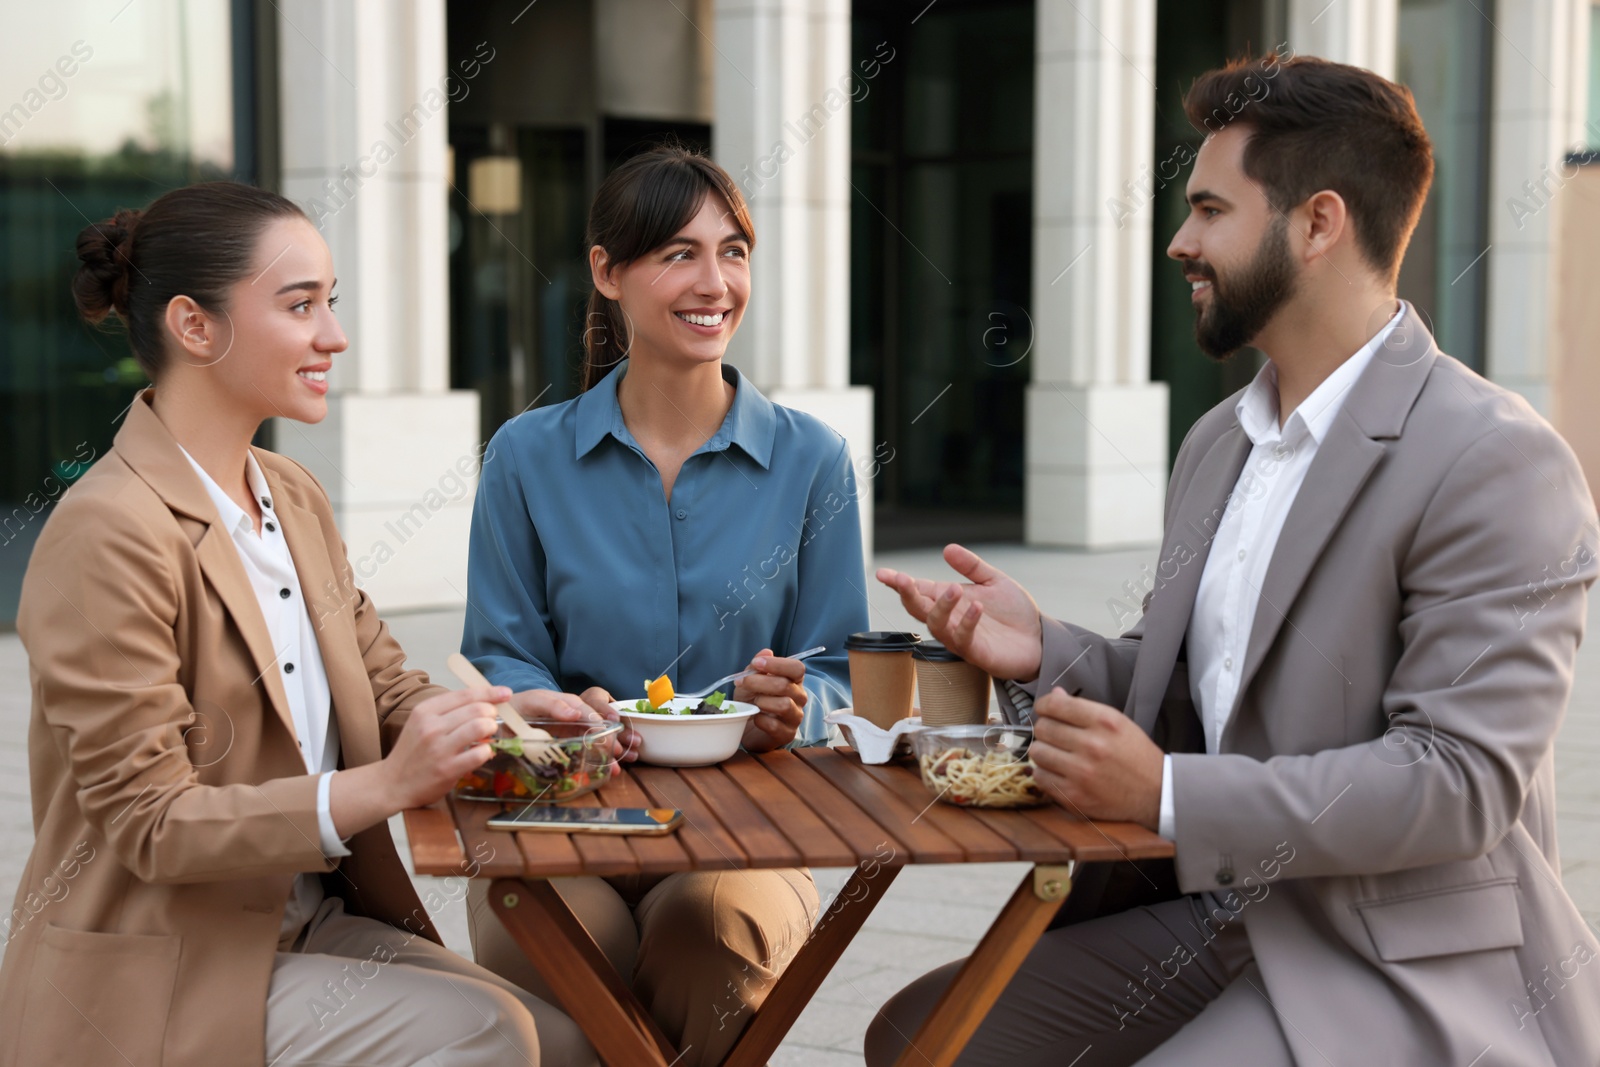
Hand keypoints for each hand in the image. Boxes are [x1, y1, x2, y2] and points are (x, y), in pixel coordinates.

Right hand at [379, 686, 506, 810]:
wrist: (391, 783)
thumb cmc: (412, 752)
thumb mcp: (422, 723)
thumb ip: (448, 712)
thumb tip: (483, 702)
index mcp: (425, 710)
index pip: (465, 694)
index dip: (490, 692)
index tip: (505, 693)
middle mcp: (431, 726)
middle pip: (477, 709)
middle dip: (491, 714)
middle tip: (490, 722)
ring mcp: (439, 748)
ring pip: (480, 727)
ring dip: (491, 730)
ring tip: (488, 736)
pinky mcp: (447, 769)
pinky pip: (480, 753)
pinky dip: (487, 751)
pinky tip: (483, 753)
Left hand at [511, 688, 639, 762]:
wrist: (503, 720)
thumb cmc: (520, 706)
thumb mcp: (535, 701)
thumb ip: (553, 705)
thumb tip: (575, 713)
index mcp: (569, 703)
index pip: (589, 709)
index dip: (602, 716)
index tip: (612, 726)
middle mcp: (575, 717)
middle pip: (601, 726)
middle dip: (615, 736)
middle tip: (628, 747)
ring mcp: (573, 732)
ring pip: (598, 741)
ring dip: (611, 751)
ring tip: (622, 764)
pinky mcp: (569, 745)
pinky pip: (588, 753)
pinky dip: (600, 761)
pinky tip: (609, 771)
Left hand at [733, 648, 806, 751]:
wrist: (745, 727)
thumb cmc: (751, 700)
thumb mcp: (750, 680)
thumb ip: (756, 666)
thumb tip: (766, 652)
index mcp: (794, 681)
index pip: (797, 668)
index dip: (777, 664)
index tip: (757, 663)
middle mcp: (799, 697)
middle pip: (785, 685)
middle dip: (760, 682)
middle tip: (742, 682)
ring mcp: (795, 716)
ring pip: (784, 704)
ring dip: (762, 701)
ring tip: (753, 703)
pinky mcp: (787, 734)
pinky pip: (775, 725)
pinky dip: (760, 719)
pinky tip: (755, 717)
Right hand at [876, 543, 1043, 680]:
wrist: (1040, 640)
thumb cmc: (1014, 614)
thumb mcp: (994, 581)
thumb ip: (971, 567)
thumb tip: (947, 549)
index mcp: (950, 601)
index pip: (919, 590)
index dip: (899, 583)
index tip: (883, 573)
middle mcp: (950, 619)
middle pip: (918, 609)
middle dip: (907, 595)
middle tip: (902, 580)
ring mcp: (960, 637)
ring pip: (936, 625)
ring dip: (940, 607)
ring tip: (953, 590)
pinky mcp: (976, 652)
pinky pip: (963, 639)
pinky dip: (967, 622)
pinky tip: (976, 607)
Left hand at [1030, 688, 1162, 829]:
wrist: (1155, 792)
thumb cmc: (1135, 754)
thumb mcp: (1117, 722)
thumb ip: (1083, 708)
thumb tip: (1055, 694)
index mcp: (1104, 721)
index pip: (1055, 705)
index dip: (1044, 705)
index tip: (1044, 710)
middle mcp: (1092, 745)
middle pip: (1042, 728)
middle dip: (1045, 729)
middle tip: (1054, 735)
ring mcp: (1082, 772)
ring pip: (1037, 752)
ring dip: (1043, 751)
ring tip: (1056, 754)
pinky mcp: (1075, 796)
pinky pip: (1040, 777)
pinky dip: (1045, 773)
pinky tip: (1058, 772)